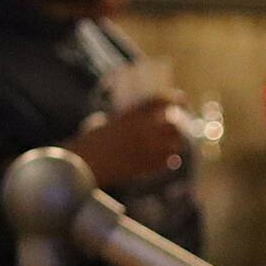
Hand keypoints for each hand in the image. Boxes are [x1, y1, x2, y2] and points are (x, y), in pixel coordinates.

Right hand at [66, 93, 187, 186]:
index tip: (182, 100)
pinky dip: (169, 160)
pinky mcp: (146, 167)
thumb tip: (138, 118)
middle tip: (176, 127)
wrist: (83, 164)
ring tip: (170, 144)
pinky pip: (168, 162)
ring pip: (175, 144)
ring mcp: (147, 149)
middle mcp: (144, 130)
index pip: (162, 100)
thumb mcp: (107, 121)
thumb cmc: (90, 142)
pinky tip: (166, 159)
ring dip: (174, 143)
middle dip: (177, 125)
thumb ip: (126, 118)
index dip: (176, 98)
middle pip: (174, 124)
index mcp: (132, 115)